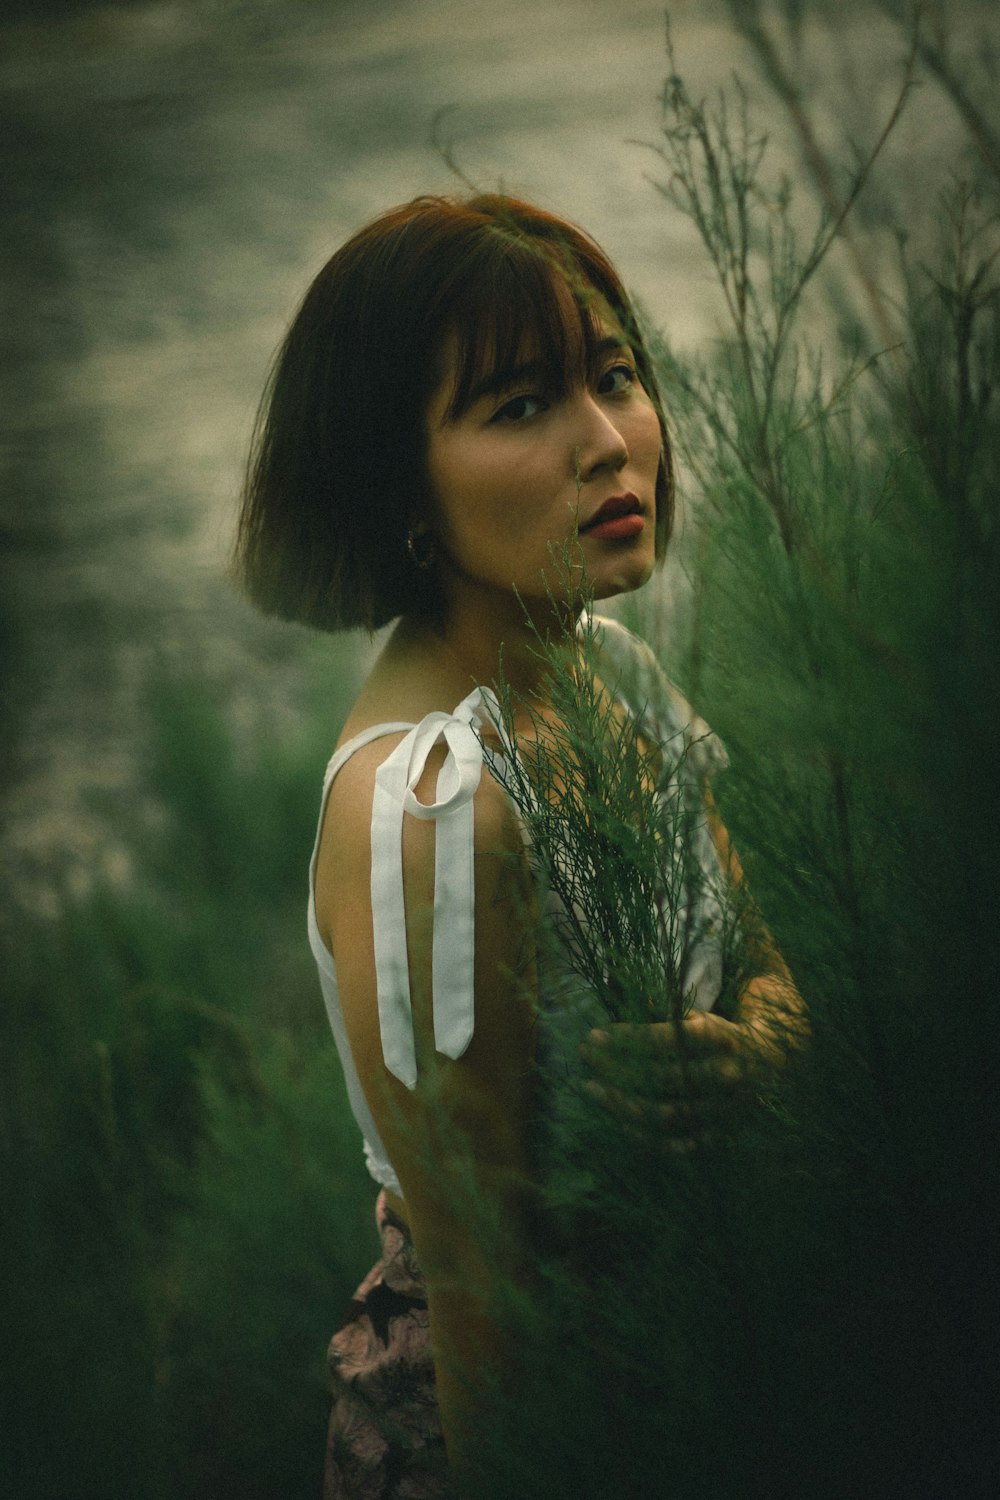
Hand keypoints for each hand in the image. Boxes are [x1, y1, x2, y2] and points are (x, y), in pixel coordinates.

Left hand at [579, 1010, 775, 1152]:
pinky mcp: (722, 1133)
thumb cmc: (731, 1027)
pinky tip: (618, 1122)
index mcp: (725, 1037)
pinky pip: (680, 1145)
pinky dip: (647, 1138)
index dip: (628, 1038)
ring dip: (622, 1103)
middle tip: (585, 1054)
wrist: (781, 1061)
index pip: (668, 1040)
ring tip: (591, 1088)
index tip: (595, 1033)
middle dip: (616, 1066)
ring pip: (666, 1114)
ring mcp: (725, 1109)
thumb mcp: (709, 1006)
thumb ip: (675, 1002)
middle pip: (662, 1077)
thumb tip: (650, 965)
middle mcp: (726, 1075)